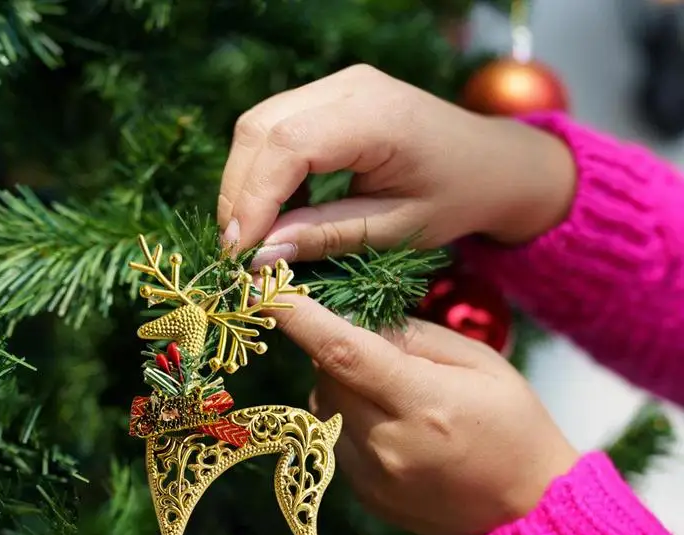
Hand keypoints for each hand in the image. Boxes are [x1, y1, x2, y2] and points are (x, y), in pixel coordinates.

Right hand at [218, 64, 575, 263]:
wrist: (491, 163)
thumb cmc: (456, 198)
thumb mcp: (395, 229)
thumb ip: (326, 235)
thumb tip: (260, 255)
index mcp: (378, 116)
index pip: (289, 146)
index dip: (253, 200)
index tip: (240, 253)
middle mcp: (350, 84)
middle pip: (261, 128)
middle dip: (239, 193)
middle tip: (238, 252)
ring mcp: (338, 84)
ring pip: (260, 125)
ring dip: (246, 183)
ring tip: (255, 236)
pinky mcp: (330, 96)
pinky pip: (276, 128)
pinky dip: (263, 172)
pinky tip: (276, 211)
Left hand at [273, 295, 577, 534]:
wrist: (528, 507)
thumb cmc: (513, 424)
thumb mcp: (478, 362)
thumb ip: (412, 337)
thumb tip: (354, 321)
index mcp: (423, 403)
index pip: (344, 352)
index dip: (298, 317)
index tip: (264, 288)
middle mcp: (387, 444)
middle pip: (325, 377)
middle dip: (336, 352)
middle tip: (382, 355)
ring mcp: (371, 477)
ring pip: (323, 407)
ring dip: (342, 388)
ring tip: (395, 399)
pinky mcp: (364, 496)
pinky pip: (333, 439)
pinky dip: (350, 420)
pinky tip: (394, 430)